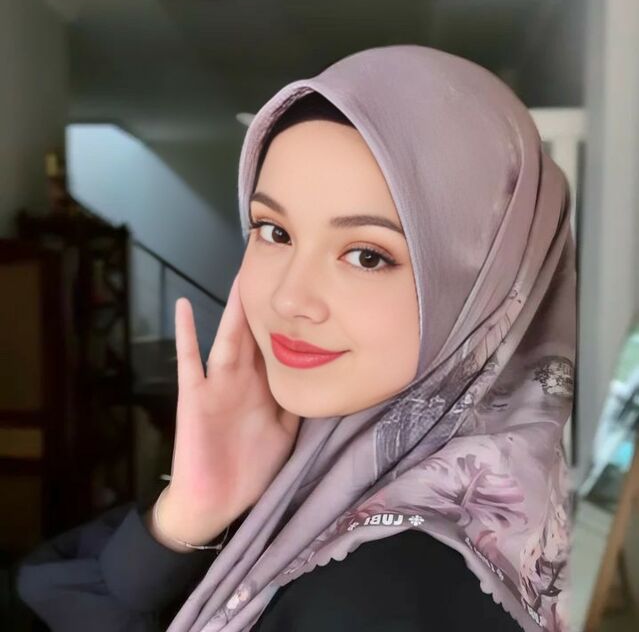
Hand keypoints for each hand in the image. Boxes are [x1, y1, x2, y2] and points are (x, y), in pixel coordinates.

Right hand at [150, 274, 299, 549]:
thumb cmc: (250, 470)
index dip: (289, 322)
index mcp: (265, 388)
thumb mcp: (284, 433)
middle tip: (273, 269)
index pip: (279, 347)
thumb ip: (296, 404)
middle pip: (256, 335)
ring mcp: (217, 385)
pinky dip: (185, 334)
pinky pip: (188, 361)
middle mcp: (243, 380)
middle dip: (264, 305)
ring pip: (228, 339)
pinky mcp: (195, 397)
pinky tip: (182, 307)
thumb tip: (321, 379)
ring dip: (233, 310)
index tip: (302, 296)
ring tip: (240, 277)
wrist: (216, 503)